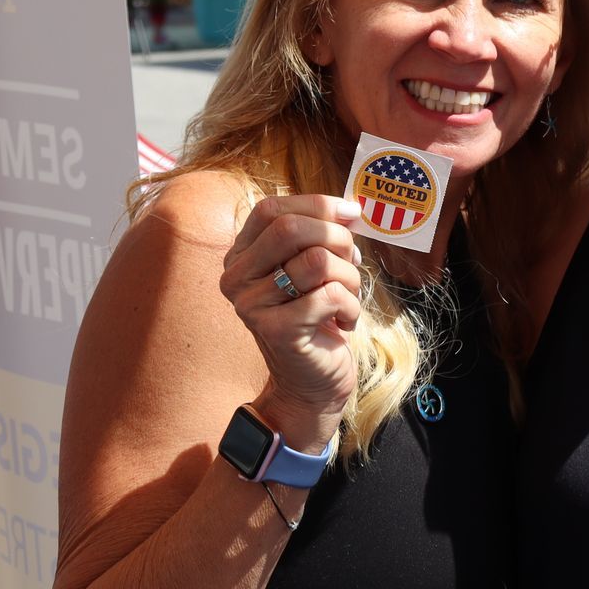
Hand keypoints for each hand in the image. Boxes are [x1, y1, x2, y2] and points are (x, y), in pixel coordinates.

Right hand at [220, 194, 364, 445]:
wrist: (312, 383)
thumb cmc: (318, 318)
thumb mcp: (315, 268)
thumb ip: (322, 235)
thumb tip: (351, 209)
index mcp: (241, 256)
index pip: (271, 209)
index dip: (316, 204)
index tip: (351, 213)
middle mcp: (236, 278)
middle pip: (291, 229)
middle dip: (337, 238)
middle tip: (352, 260)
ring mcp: (251, 305)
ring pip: (318, 261)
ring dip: (350, 276)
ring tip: (348, 297)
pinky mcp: (276, 330)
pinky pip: (330, 296)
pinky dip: (351, 307)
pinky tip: (345, 324)